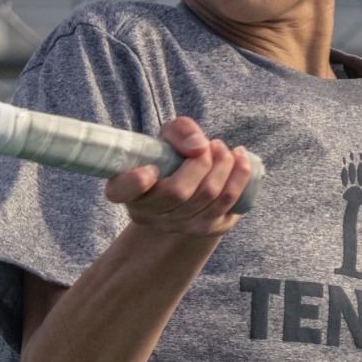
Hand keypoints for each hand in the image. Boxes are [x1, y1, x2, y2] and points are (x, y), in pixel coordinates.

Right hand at [103, 117, 250, 234]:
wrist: (189, 188)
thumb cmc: (171, 158)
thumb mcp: (167, 138)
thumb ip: (180, 131)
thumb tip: (200, 147)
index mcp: (126, 190)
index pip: (122, 191)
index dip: (135, 182)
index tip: (150, 170)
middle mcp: (148, 215)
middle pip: (178, 192)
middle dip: (202, 162)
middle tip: (209, 144)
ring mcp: (177, 226)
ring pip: (207, 196)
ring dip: (223, 165)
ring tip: (222, 149)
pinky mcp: (207, 229)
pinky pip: (228, 204)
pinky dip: (239, 176)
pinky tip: (240, 159)